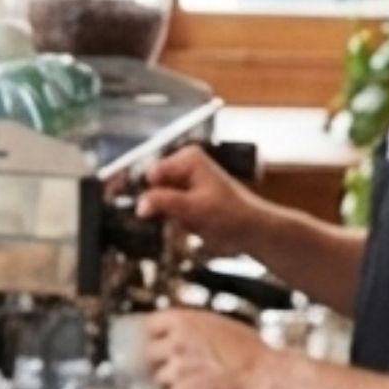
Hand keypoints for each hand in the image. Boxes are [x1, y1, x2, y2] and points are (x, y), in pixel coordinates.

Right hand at [136, 144, 261, 257]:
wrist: (249, 230)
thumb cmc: (230, 214)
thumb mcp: (194, 208)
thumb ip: (165, 202)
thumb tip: (139, 205)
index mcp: (187, 158)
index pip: (151, 173)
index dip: (145, 193)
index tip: (141, 212)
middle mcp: (182, 167)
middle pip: (151, 186)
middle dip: (153, 206)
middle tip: (162, 221)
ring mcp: (182, 185)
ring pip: (156, 200)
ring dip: (160, 216)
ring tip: (179, 224)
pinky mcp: (183, 201)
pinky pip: (164, 211)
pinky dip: (167, 221)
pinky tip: (180, 227)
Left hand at [146, 306, 274, 388]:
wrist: (264, 375)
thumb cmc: (250, 351)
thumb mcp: (218, 324)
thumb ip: (193, 327)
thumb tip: (178, 332)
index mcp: (182, 320)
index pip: (150, 326)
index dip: (155, 337)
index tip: (159, 344)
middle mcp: (175, 341)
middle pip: (150, 355)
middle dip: (162, 363)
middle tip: (180, 369)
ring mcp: (176, 368)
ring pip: (160, 380)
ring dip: (173, 384)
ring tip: (197, 384)